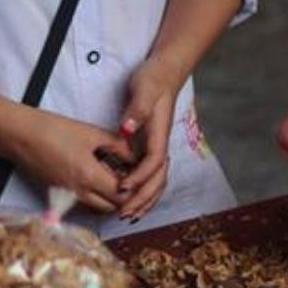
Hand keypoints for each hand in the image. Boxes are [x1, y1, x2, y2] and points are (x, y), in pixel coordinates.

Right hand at [12, 110, 135, 214]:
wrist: (20, 135)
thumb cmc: (53, 130)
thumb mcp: (90, 133)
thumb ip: (117, 145)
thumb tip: (135, 155)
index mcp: (89, 176)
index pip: (122, 195)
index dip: (135, 187)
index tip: (139, 174)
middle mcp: (79, 193)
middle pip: (112, 208)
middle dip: (125, 197)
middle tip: (130, 178)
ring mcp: (67, 196)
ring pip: (98, 210)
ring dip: (110, 200)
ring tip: (115, 180)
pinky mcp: (58, 195)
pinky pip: (84, 205)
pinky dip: (95, 199)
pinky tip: (96, 182)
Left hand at [116, 62, 178, 220]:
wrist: (164, 72)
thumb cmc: (153, 80)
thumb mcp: (143, 91)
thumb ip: (136, 111)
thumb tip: (126, 129)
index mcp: (160, 134)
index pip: (153, 163)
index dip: (140, 178)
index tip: (123, 189)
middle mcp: (160, 144)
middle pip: (158, 180)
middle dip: (143, 199)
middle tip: (124, 213)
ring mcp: (156, 147)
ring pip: (156, 181)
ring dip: (144, 200)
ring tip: (128, 215)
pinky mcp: (150, 146)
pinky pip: (149, 175)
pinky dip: (142, 190)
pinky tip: (130, 198)